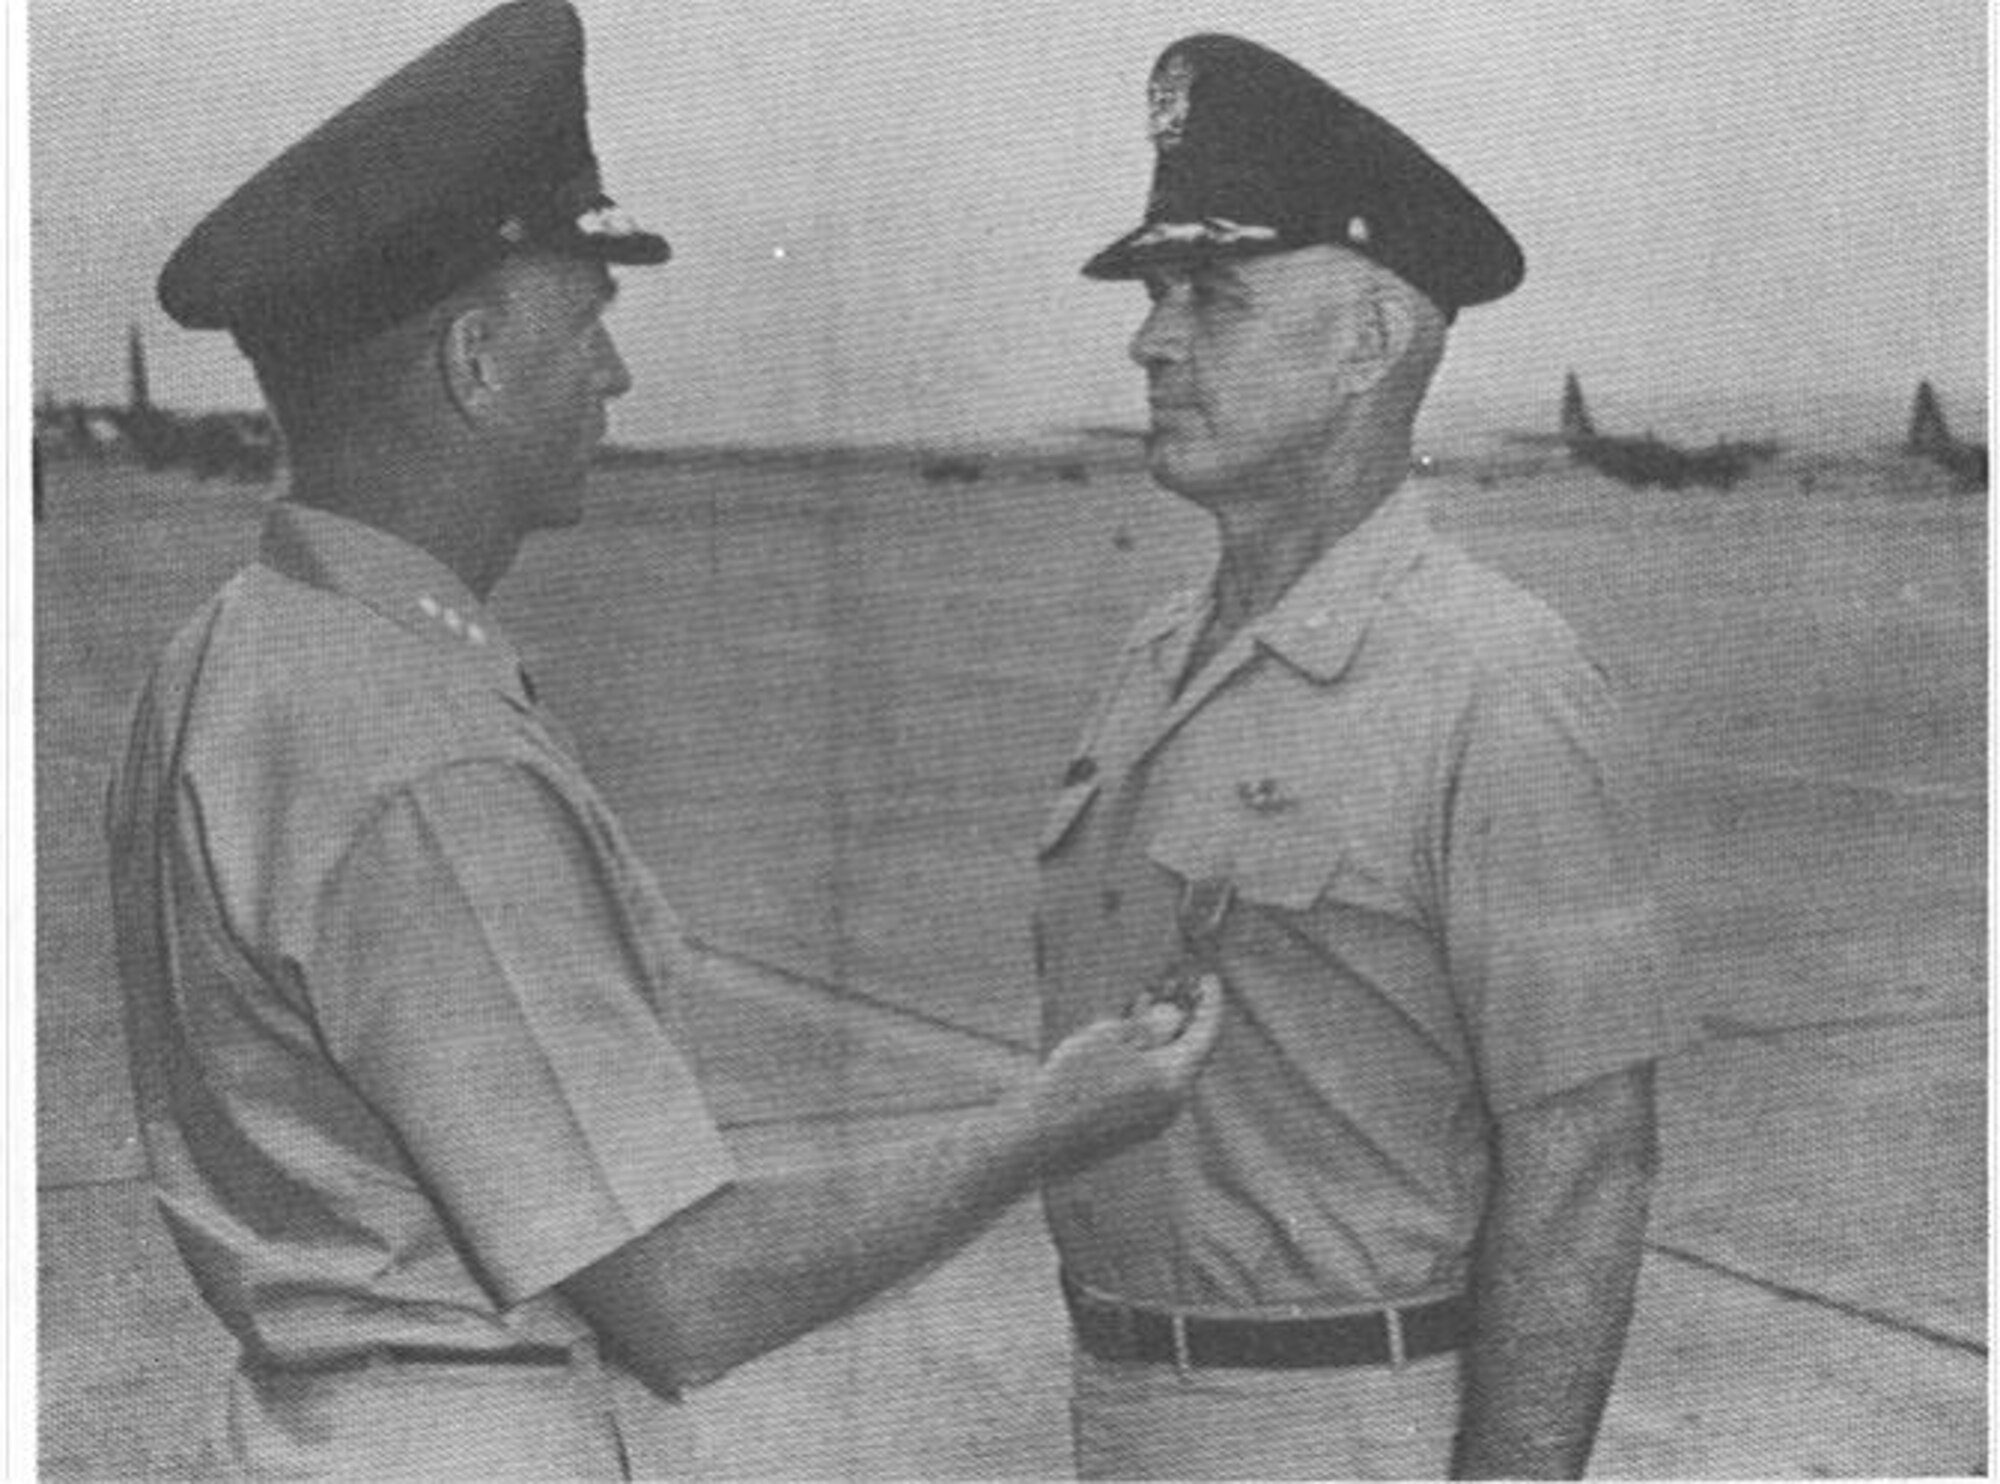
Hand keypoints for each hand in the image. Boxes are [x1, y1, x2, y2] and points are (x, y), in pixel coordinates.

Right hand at [1023, 974, 1223, 1175]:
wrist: (1037, 1140)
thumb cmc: (1071, 1083)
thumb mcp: (1107, 1038)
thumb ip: (1147, 1025)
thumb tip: (1173, 1017)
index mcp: (1174, 1081)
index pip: (1207, 1034)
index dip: (1210, 1002)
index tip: (1208, 978)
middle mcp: (1173, 1104)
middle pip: (1189, 1052)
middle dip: (1183, 1017)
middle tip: (1174, 986)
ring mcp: (1155, 1120)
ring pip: (1168, 1069)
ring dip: (1161, 1036)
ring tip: (1143, 1003)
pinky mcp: (1133, 1128)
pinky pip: (1151, 1086)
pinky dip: (1146, 1058)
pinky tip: (1126, 1038)